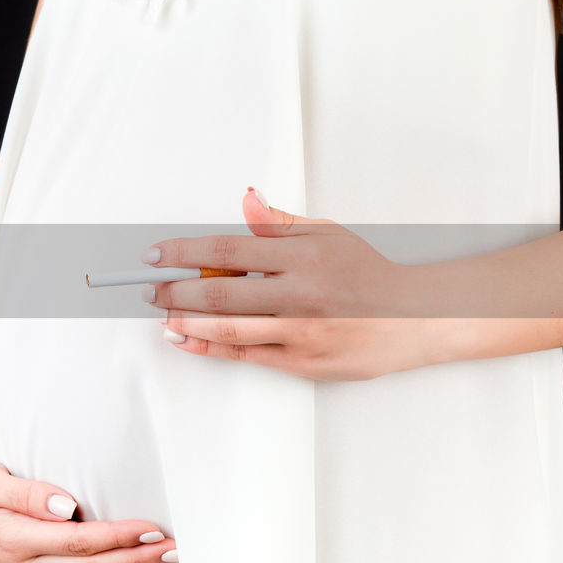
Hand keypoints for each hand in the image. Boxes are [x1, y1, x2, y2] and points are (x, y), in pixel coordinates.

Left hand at [147, 187, 437, 380]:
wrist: (415, 319)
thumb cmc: (367, 275)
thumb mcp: (328, 235)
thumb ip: (280, 224)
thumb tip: (246, 200)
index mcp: (304, 255)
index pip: (228, 248)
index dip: (184, 252)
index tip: (155, 254)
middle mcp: (300, 294)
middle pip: (219, 290)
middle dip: (174, 288)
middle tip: (147, 286)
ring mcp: (301, 332)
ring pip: (227, 328)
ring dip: (185, 320)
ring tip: (160, 312)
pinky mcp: (302, 362)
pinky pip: (244, 355)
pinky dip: (208, 346)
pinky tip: (185, 338)